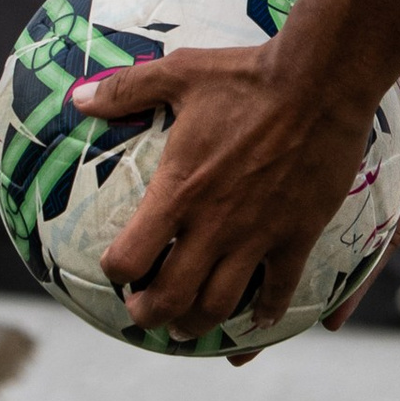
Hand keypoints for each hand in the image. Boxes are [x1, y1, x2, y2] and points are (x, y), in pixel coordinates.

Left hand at [76, 40, 382, 338]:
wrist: (320, 82)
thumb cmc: (247, 77)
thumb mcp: (179, 74)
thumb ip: (126, 89)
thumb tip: (79, 97)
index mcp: (177, 191)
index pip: (130, 258)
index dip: (117, 272)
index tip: (118, 270)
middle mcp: (212, 225)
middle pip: (171, 298)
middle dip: (151, 315)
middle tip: (146, 313)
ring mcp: (256, 235)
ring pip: (219, 304)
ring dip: (199, 324)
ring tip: (191, 327)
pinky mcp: (296, 236)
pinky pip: (280, 291)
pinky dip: (266, 313)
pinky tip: (259, 319)